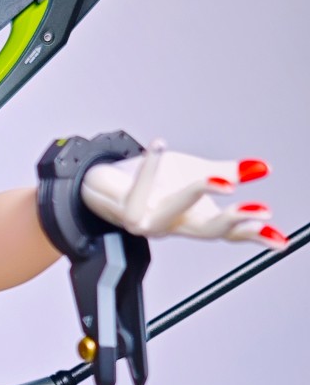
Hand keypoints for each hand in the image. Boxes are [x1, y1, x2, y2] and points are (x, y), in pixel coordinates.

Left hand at [80, 140, 286, 245]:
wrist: (105, 187)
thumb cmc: (151, 185)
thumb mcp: (194, 172)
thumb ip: (224, 173)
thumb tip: (260, 169)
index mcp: (194, 219)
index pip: (230, 232)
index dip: (255, 236)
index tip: (280, 239)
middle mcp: (173, 226)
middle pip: (207, 230)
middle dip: (234, 221)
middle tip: (259, 211)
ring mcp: (149, 221)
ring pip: (174, 212)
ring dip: (198, 195)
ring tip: (220, 180)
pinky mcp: (126, 209)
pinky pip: (140, 187)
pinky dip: (150, 165)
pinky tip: (160, 145)